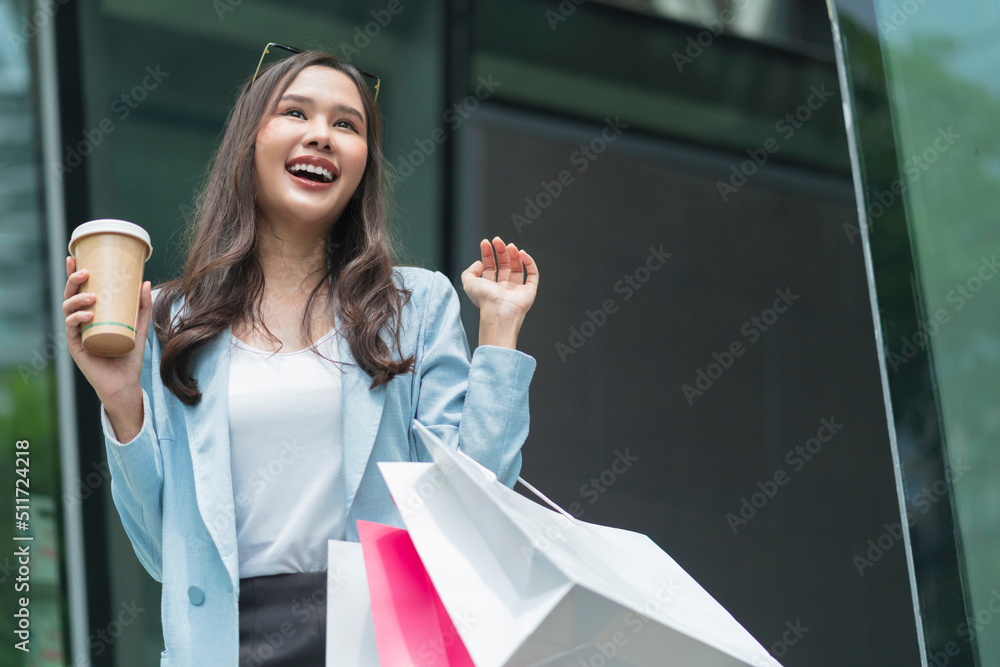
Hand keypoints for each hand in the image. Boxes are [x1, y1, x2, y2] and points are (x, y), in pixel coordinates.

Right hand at [63, 255, 151, 416]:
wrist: (125, 382)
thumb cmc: (128, 354)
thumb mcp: (139, 326)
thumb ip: (142, 306)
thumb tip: (146, 281)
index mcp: (90, 314)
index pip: (79, 290)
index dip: (73, 273)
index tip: (74, 255)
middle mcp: (80, 322)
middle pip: (70, 296)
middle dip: (73, 282)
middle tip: (85, 272)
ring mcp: (77, 334)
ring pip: (68, 311)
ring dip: (77, 300)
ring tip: (92, 297)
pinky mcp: (76, 347)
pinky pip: (72, 329)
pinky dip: (78, 320)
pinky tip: (88, 315)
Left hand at [461, 237, 537, 346]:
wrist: (499, 310)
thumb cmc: (484, 299)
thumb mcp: (468, 283)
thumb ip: (469, 271)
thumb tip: (479, 263)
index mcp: (490, 287)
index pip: (490, 267)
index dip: (488, 253)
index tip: (486, 242)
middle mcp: (503, 288)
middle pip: (504, 265)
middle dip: (501, 251)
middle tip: (498, 240)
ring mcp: (517, 290)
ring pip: (517, 267)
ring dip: (514, 254)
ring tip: (510, 246)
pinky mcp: (529, 291)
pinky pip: (532, 274)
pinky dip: (529, 262)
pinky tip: (522, 253)